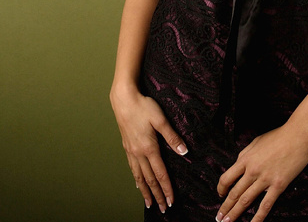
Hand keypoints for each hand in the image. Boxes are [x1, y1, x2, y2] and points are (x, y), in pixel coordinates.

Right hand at [111, 85, 187, 211]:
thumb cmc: (143, 106)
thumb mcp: (160, 119)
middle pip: (149, 179)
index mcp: (149, 148)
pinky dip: (136, 178)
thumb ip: (172, 136)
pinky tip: (138, 182)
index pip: (160, 174)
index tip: (171, 201)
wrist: (123, 98)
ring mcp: (131, 150)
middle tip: (162, 208)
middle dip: (157, 194)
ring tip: (148, 202)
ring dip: (145, 190)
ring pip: (139, 175)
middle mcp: (138, 152)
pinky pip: (132, 167)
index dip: (167, 188)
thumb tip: (184, 151)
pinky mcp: (126, 145)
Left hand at [215, 123, 307, 221]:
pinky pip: (266, 205)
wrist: (297, 136)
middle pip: (234, 193)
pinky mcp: (278, 186)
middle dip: (225, 207)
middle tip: (219, 218)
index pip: (226, 178)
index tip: (220, 195)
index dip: (221, 189)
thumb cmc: (277, 137)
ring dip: (236, 213)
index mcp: (245, 159)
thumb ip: (246, 155)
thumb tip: (239, 164)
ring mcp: (265, 179)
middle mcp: (252, 170)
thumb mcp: (255, 142)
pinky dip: (258, 217)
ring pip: (246, 200)